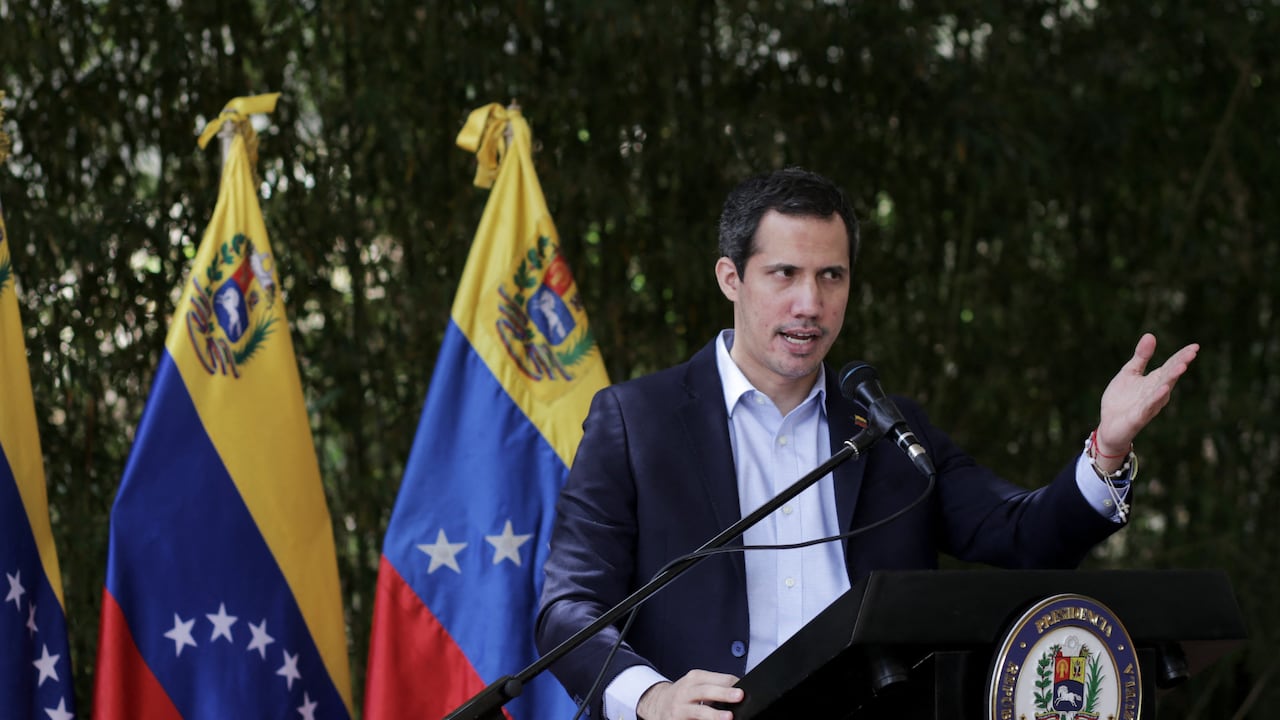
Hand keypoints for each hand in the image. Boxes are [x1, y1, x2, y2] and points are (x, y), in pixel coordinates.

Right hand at [637, 669, 742, 719]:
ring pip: (698, 711)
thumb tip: (738, 690)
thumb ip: (714, 685)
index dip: (731, 682)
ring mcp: (680, 708)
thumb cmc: (684, 694)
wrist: (657, 703)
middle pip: (706, 691)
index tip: (745, 686)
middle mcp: (686, 692)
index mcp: (694, 678)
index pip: (716, 678)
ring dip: (714, 715)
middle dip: (724, 693)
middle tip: (739, 696)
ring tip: (728, 717)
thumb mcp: (695, 683)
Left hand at [1095, 333, 1198, 469]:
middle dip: (1180, 364)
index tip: (1195, 346)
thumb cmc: (1122, 399)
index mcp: (1155, 380)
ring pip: (1163, 390)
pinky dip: (1156, 397)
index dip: (1182, 356)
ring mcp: (1149, 404)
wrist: (1109, 426)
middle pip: (1170, 376)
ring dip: (1172, 378)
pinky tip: (1164, 389)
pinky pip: (1149, 406)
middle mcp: (1156, 392)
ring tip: (1182, 366)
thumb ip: (1141, 357)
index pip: (1171, 366)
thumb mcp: (1129, 372)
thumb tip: (1150, 335)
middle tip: (1192, 353)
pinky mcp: (1139, 416)